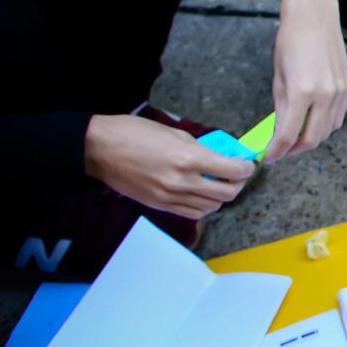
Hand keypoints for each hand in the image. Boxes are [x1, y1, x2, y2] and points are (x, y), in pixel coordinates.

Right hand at [85, 114, 254, 218]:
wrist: (99, 149)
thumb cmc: (134, 133)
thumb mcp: (175, 133)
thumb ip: (201, 148)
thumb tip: (222, 157)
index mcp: (188, 158)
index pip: (233, 171)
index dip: (246, 168)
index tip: (246, 163)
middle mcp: (181, 181)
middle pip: (227, 193)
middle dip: (237, 183)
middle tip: (236, 174)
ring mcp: (169, 197)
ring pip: (211, 207)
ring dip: (220, 196)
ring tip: (218, 184)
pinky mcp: (158, 205)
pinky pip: (191, 213)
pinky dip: (202, 205)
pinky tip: (200, 193)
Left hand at [267, 0, 346, 159]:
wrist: (315, 18)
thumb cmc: (291, 41)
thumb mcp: (278, 76)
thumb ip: (281, 107)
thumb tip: (278, 130)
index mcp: (302, 91)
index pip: (288, 134)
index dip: (276, 150)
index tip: (268, 157)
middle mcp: (324, 95)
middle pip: (312, 139)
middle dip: (293, 150)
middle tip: (280, 151)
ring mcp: (339, 93)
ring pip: (327, 131)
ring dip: (310, 139)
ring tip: (294, 138)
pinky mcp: (346, 88)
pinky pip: (337, 118)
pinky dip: (324, 126)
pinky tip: (311, 122)